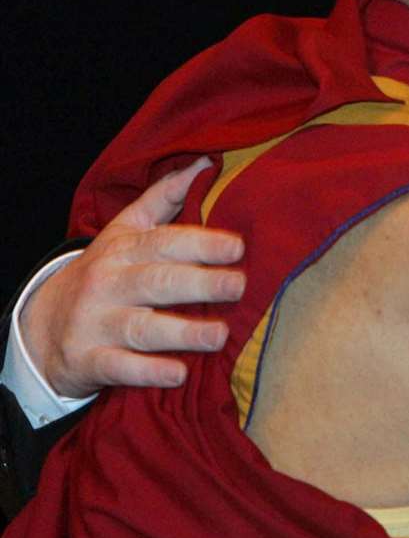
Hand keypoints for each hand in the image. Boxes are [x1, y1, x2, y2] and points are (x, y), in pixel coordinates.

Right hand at [20, 158, 245, 397]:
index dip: (200, 243)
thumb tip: (204, 163)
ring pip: (142, 327)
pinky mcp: (89, 360)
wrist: (40, 327)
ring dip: (182, 332)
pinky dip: (148, 372)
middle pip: (158, 281)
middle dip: (199, 283)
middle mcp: (110, 284)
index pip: (164, 242)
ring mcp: (98, 323)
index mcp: (123, 250)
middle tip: (238, 285)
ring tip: (220, 334)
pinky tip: (178, 374)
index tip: (237, 247)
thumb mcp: (123, 232)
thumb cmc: (103, 274)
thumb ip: (163, 198)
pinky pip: (120, 368)